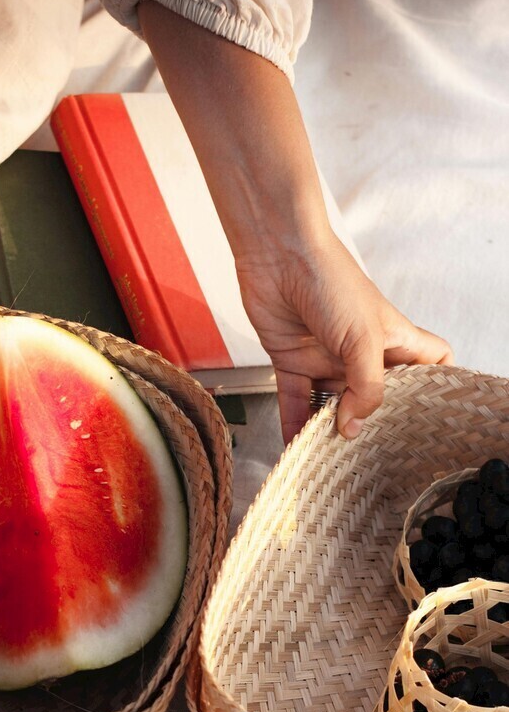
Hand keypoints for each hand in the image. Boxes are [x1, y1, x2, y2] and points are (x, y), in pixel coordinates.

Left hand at [137, 1, 453, 444]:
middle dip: (376, 420)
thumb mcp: (363, 339)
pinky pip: (295, 400)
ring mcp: (327, 356)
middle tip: (373, 450)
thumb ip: (365, 387)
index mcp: (393, 338)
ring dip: (331, 428)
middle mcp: (362, 351)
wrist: (277, 254)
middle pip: (377, 394)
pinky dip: (293, 422)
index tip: (428, 414)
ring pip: (334, 403)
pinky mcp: (292, 360)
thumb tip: (355, 427)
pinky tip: (294, 445)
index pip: (430, 362)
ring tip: (332, 458)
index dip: (434, 385)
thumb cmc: (330, 281)